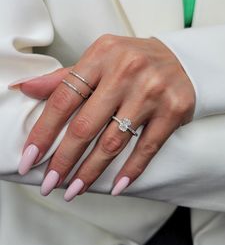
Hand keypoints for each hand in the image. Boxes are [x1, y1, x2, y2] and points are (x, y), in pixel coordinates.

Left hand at [13, 35, 194, 200]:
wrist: (180, 59)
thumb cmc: (132, 61)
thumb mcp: (98, 59)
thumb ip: (64, 77)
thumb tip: (25, 88)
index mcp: (101, 55)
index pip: (63, 99)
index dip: (43, 132)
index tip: (30, 159)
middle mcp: (126, 71)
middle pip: (85, 125)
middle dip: (64, 160)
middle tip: (49, 183)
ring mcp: (151, 91)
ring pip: (113, 141)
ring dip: (91, 170)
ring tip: (75, 188)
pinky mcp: (173, 110)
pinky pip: (147, 147)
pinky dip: (130, 170)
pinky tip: (116, 186)